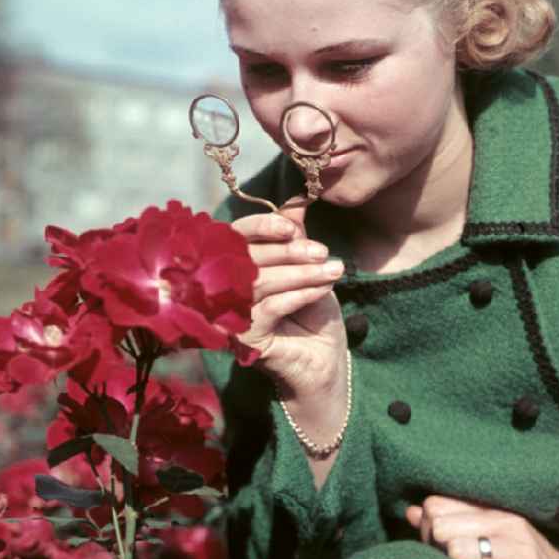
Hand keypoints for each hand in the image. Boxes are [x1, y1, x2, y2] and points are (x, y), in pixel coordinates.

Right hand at [230, 197, 347, 397]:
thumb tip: (297, 199)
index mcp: (235, 264)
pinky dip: (300, 295)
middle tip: (322, 252)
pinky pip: (271, 308)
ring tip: (333, 270)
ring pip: (260, 283)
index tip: (292, 227)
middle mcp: (226, 288)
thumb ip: (295, 235)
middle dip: (288, 251)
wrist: (323, 359)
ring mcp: (232, 315)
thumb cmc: (311, 310)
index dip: (261, 227)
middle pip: (247, 258)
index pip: (236, 236)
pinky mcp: (245, 339)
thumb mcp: (306, 266)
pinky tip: (323, 289)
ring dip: (300, 273)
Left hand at [406, 496, 558, 558]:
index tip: (434, 543)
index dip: (426, 527)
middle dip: (436, 549)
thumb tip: (411, 512)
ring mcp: (521, 550)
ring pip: (459, 550)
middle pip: (442, 528)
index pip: (436, 505)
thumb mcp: (487, 536)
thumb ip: (450, 521)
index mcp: (492, 509)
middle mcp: (506, 523)